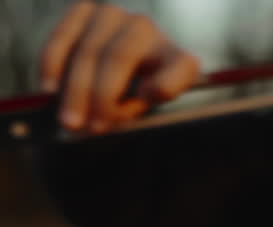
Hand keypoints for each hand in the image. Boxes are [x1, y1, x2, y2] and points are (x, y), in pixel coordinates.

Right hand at [40, 1, 199, 132]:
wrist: (124, 59)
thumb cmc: (141, 89)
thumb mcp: (153, 104)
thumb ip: (146, 103)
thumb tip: (140, 91)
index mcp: (176, 56)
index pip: (181, 67)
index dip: (165, 85)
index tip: (146, 100)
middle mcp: (147, 29)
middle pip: (119, 59)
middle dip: (99, 96)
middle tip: (86, 127)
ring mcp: (114, 15)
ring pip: (89, 51)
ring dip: (75, 89)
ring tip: (68, 121)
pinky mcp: (85, 11)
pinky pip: (63, 36)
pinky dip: (53, 64)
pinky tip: (49, 90)